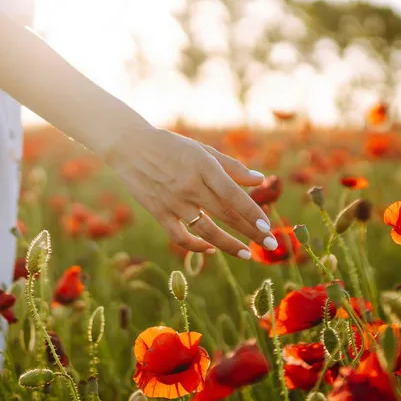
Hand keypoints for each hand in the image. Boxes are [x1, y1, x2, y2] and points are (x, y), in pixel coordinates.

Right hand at [106, 125, 278, 257]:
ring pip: (206, 230)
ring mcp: (174, 202)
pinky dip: (196, 246)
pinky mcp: (159, 212)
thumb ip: (232, 167)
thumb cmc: (171, 146)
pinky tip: (211, 248)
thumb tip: (260, 180)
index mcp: (203, 167)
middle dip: (250, 232)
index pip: (233, 195)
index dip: (252, 213)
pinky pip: (180, 236)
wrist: (130, 147)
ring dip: (228, 245)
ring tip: (246, 254)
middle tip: (270, 245)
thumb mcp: (202, 149)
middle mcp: (190, 186)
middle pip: (226, 215)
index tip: (267, 227)